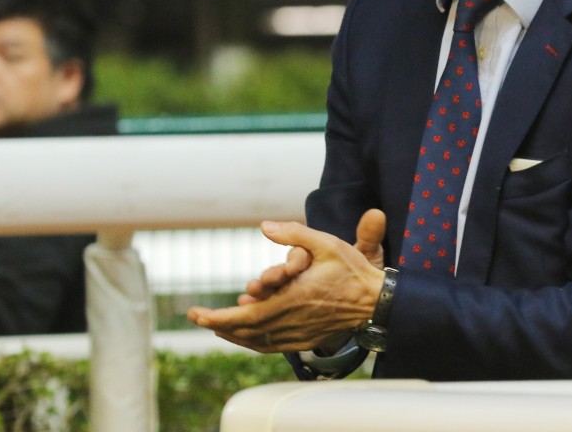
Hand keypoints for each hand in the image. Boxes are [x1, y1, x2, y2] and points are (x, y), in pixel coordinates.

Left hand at [187, 214, 386, 352]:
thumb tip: (264, 226)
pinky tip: (245, 334)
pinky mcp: (304, 340)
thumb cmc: (351, 271)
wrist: (375, 302)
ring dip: (232, 333)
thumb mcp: (326, 243)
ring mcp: (297, 334)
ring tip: (216, 324)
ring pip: (255, 341)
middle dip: (217, 324)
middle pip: (244, 330)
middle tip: (197, 316)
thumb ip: (295, 234)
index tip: (196, 314)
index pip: (244, 315)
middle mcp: (291, 321)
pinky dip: (251, 341)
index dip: (216, 318)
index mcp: (291, 299)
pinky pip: (270, 346)